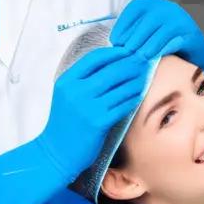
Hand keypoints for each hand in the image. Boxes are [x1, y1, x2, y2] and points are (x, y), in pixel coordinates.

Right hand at [37, 47, 151, 181]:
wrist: (57, 151)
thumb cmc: (66, 121)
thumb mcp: (67, 94)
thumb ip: (84, 78)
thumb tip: (111, 60)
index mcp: (67, 81)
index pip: (95, 58)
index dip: (115, 52)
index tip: (129, 51)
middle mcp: (75, 91)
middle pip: (112, 70)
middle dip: (131, 64)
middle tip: (145, 62)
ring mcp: (87, 107)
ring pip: (120, 87)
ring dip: (136, 80)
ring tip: (146, 77)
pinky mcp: (98, 123)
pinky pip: (123, 105)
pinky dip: (133, 98)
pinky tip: (140, 95)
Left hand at [110, 0, 203, 83]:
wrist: (194, 54)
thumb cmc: (163, 45)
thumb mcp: (147, 34)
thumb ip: (133, 34)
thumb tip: (113, 44)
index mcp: (155, 3)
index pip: (136, 9)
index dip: (123, 25)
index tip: (115, 42)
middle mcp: (169, 7)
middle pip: (148, 21)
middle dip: (135, 38)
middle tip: (126, 53)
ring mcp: (182, 20)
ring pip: (162, 31)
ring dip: (148, 46)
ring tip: (139, 58)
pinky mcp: (192, 34)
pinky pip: (176, 42)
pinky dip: (164, 51)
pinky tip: (156, 59)